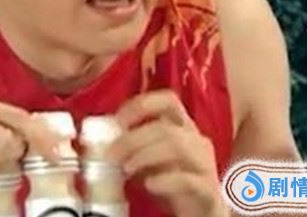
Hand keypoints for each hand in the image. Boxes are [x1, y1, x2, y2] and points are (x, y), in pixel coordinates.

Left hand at [109, 90, 229, 216]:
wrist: (199, 214)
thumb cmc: (171, 183)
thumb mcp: (146, 161)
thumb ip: (129, 147)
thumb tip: (97, 140)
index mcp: (182, 128)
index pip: (168, 101)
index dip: (141, 105)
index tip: (117, 121)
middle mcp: (196, 141)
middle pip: (167, 127)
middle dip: (134, 138)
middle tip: (112, 153)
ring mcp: (205, 165)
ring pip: (179, 147)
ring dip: (146, 155)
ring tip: (127, 169)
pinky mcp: (209, 191)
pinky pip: (190, 180)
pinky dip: (165, 181)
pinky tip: (149, 185)